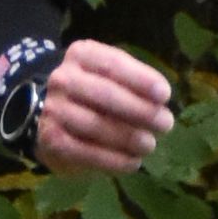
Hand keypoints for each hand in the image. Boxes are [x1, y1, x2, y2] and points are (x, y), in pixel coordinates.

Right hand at [37, 38, 172, 173]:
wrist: (55, 115)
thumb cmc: (97, 93)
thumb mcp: (114, 77)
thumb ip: (136, 84)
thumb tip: (160, 105)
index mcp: (82, 55)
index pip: (113, 65)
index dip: (140, 80)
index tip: (164, 95)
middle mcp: (63, 79)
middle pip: (105, 95)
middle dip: (140, 110)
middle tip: (165, 124)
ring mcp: (54, 110)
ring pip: (95, 125)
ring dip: (128, 137)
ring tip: (149, 145)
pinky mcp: (52, 139)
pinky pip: (85, 152)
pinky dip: (113, 160)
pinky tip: (132, 163)